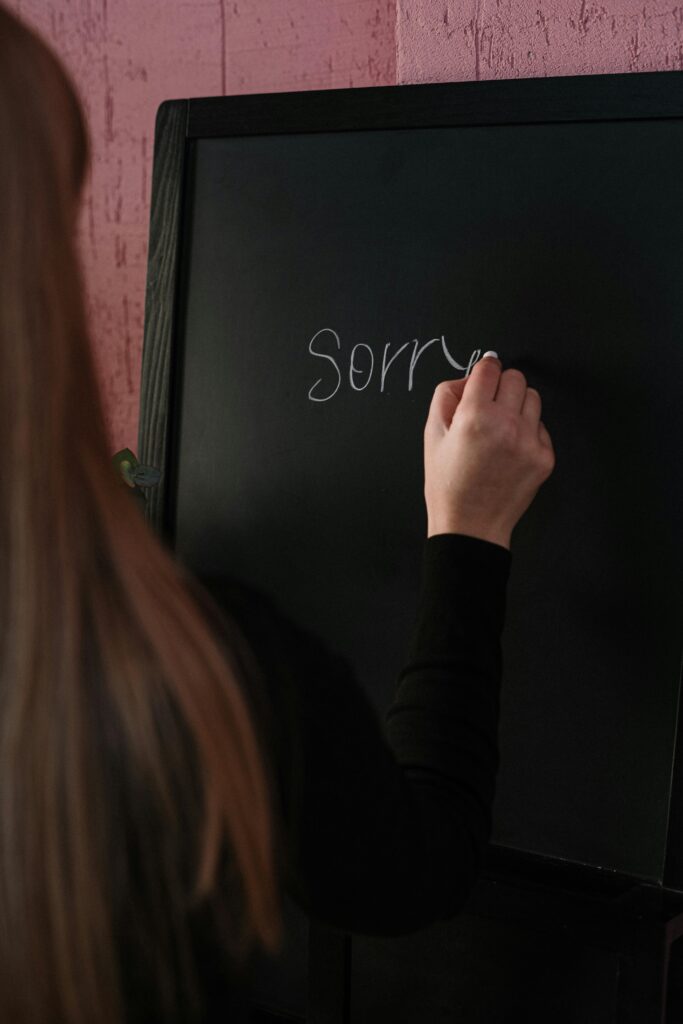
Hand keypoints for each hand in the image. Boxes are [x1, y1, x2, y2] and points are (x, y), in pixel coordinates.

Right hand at [423, 355, 555, 549]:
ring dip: (517, 405)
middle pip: (516, 378)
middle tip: (489, 407)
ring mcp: (529, 442)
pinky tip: (509, 450)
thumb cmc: (448, 484)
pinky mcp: (544, 458)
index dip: (484, 370)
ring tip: (501, 428)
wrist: (471, 525)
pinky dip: (528, 431)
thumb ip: (446, 395)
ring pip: (533, 398)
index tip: (483, 377)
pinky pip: (541, 426)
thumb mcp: (431, 435)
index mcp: (474, 416)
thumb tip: (471, 377)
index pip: (490, 368)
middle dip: (501, 386)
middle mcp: (506, 425)